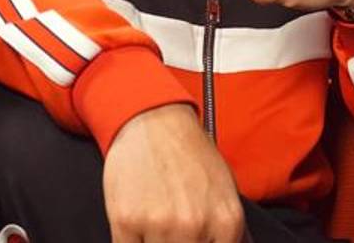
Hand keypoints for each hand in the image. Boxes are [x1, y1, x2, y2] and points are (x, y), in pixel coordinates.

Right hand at [103, 104, 245, 242]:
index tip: (192, 240)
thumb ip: (226, 230)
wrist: (155, 121)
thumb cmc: (190, 153)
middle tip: (173, 231)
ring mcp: (160, 225)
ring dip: (153, 241)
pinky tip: (138, 223)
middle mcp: (196, 226)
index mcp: (227, 221)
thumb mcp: (225, 190)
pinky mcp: (126, 222)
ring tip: (156, 220)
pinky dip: (133, 240)